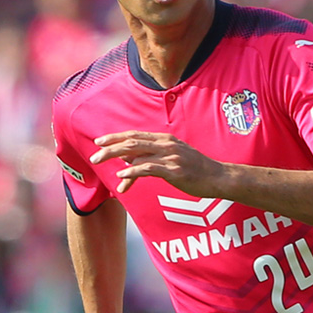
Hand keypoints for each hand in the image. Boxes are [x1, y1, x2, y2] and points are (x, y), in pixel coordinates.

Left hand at [89, 131, 224, 195]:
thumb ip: (151, 157)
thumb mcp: (173, 158)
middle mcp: (166, 144)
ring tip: (100, 162)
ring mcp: (171, 156)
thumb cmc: (196, 169)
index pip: (135, 134)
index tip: (99, 141)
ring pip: (137, 154)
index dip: (115, 137)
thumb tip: (128, 161)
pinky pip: (149, 169)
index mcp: (165, 139)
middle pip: (132, 142)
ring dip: (115, 157)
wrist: (219, 177)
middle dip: (110, 147)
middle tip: (94, 155)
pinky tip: (121, 176)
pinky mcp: (175, 170)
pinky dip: (133, 172)